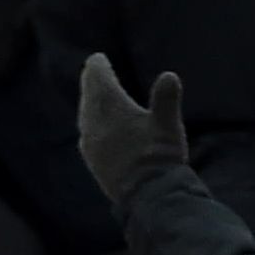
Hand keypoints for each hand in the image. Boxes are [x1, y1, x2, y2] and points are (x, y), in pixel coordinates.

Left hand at [76, 55, 187, 198]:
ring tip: (92, 97)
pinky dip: (90, 124)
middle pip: (89, 96)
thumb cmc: (159, 156)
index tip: (97, 59)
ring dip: (89, 103)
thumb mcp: (167, 124)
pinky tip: (94, 130)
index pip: (98, 79)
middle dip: (91, 83)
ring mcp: (90, 144)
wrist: (146, 195)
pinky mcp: (93, 161)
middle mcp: (94, 124)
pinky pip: (87, 135)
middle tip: (92, 72)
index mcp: (110, 108)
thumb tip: (169, 75)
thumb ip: (166, 98)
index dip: (98, 67)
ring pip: (85, 116)